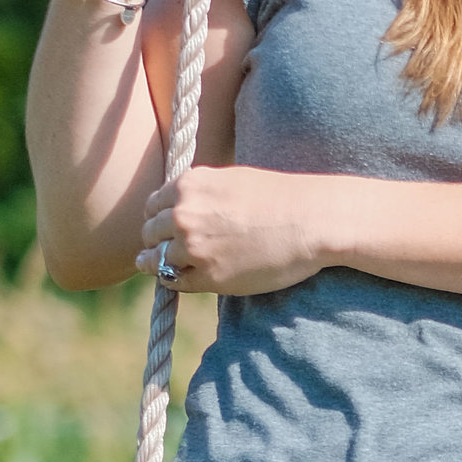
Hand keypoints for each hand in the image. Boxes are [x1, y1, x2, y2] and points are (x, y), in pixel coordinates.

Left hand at [139, 162, 342, 297]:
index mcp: (189, 185)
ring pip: (156, 260)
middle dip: (156, 241)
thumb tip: (180, 207)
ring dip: (160, 264)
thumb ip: (201, 192)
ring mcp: (194, 247)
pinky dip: (175, 280)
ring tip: (165, 268)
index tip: (164, 227)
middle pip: (149, 233)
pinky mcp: (209, 277)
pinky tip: (184, 278)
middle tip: (163, 250)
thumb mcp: (231, 180)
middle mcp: (184, 214)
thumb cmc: (281, 198)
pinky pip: (174, 282)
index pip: (153, 205)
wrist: (311, 221)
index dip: (157, 218)